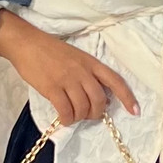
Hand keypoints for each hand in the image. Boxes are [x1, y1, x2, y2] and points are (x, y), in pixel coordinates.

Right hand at [0, 15, 139, 126]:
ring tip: (72, 116)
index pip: (115, 81)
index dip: (127, 97)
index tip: (135, 111)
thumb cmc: (51, 51)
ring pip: (83, 107)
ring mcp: (68, 80)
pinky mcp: (52, 88)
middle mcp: (83, 71)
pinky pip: (65, 110)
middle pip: (99, 100)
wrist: (27, 43)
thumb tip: (100, 99)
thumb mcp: (76, 58)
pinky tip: (63, 118)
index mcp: (91, 63)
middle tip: (88, 115)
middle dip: (96, 113)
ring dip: (79, 117)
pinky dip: (66, 119)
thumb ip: (89, 75)